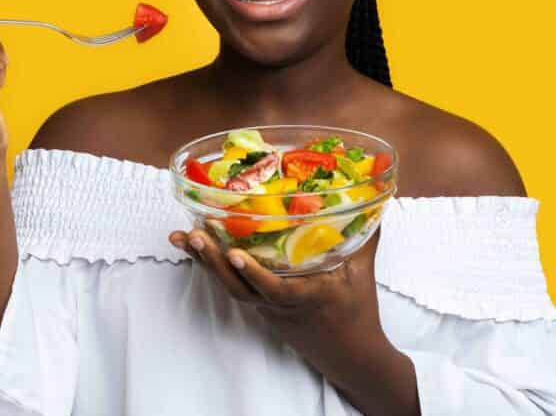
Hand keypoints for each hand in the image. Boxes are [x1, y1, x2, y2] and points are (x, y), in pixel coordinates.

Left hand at [169, 227, 387, 374]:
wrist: (351, 357)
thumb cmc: (358, 313)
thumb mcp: (362, 274)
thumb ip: (364, 235)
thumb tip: (373, 198)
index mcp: (307, 297)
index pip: (276, 290)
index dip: (254, 274)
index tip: (235, 254)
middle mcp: (280, 305)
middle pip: (239, 289)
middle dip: (213, 262)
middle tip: (192, 234)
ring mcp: (268, 309)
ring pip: (231, 288)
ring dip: (205, 262)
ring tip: (182, 237)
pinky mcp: (262, 308)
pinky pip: (234, 287)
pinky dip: (214, 267)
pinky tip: (198, 247)